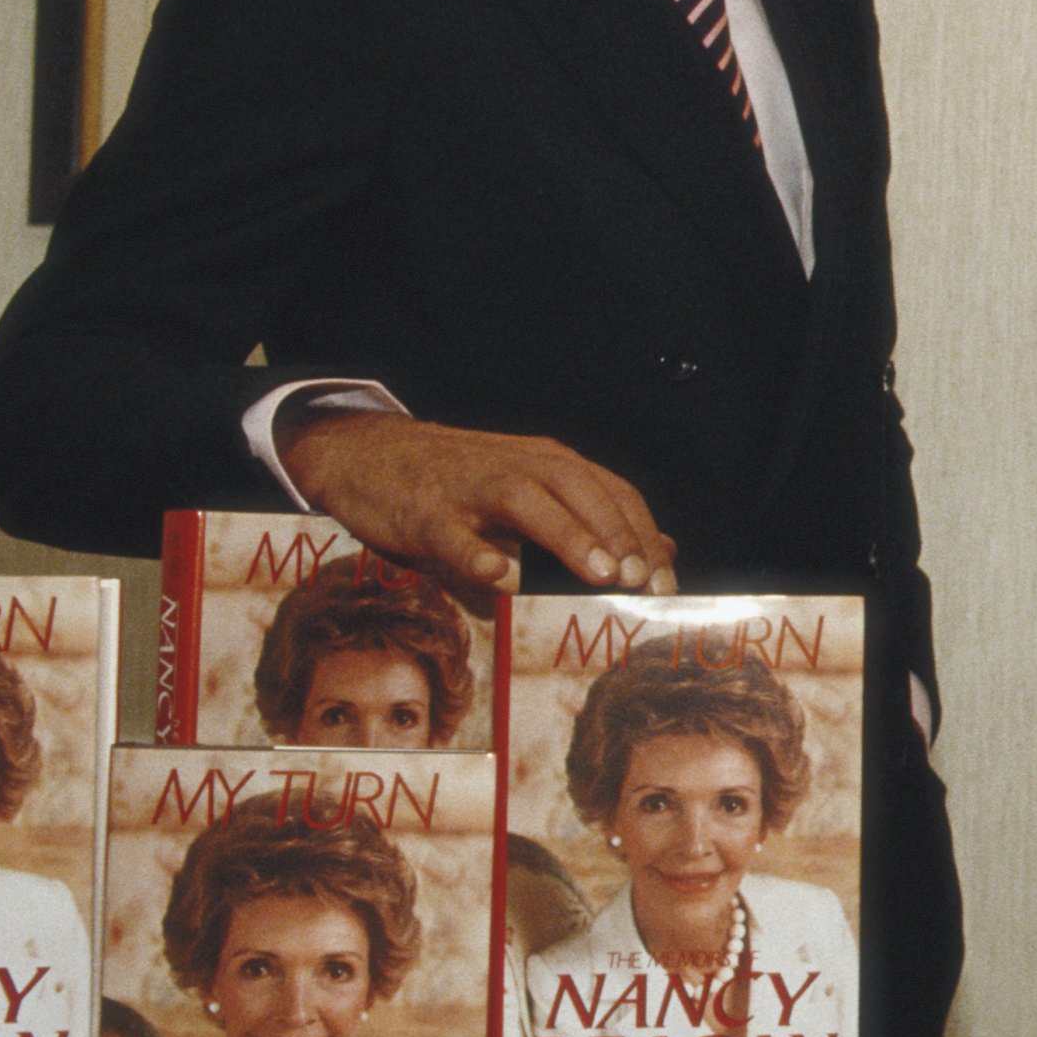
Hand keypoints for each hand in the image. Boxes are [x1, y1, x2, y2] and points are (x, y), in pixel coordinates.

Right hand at [280, 411, 675, 594]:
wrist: (372, 454)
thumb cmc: (463, 484)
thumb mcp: (532, 491)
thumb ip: (593, 521)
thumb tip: (664, 553)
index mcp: (548, 463)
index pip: (611, 492)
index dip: (643, 535)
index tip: (665, 582)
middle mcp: (517, 467)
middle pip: (579, 489)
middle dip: (617, 535)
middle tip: (641, 580)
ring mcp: (470, 488)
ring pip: (527, 501)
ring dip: (569, 536)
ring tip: (600, 574)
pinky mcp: (425, 512)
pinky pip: (452, 533)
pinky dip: (475, 553)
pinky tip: (498, 577)